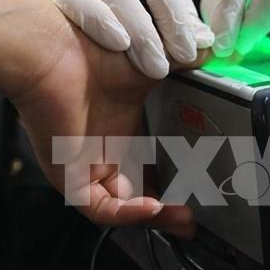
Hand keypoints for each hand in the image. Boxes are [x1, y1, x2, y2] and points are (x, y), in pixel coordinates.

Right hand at [0, 0, 213, 77]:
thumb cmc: (81, 2)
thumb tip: (205, 44)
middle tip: (183, 57)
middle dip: (172, 23)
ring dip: (142, 34)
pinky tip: (118, 43)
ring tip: (156, 65)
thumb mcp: (124, 0)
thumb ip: (161, 19)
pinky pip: (81, 3)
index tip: (199, 46)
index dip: (185, 14)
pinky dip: (102, 24)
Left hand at [10, 22, 194, 235]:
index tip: (205, 184)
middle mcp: (106, 148)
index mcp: (124, 125)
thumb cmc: (96, 51)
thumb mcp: (156, 61)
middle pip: (141, 190)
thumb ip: (188, 62)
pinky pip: (102, 210)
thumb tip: (213, 54)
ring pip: (124, 206)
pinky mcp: (71, 178)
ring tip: (184, 218)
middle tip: (197, 216)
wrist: (55, 53)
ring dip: (156, 216)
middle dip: (170, 208)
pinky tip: (155, 206)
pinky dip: (130, 213)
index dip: (179, 177)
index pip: (153, 162)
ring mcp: (88, 166)